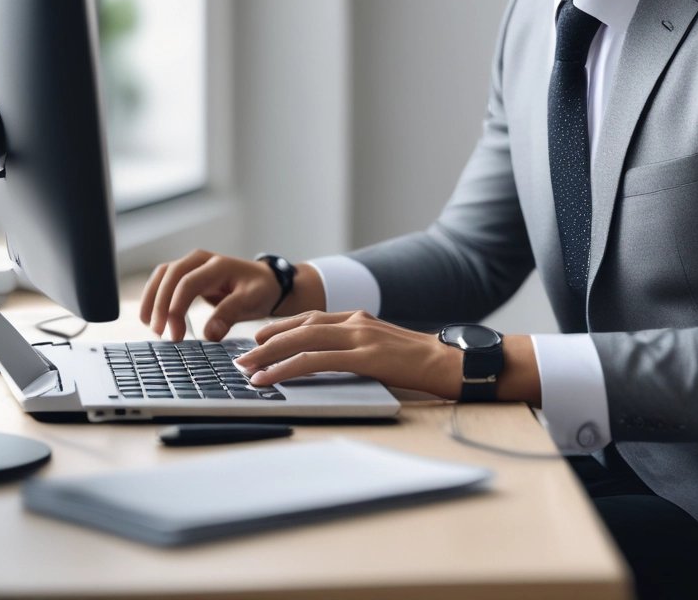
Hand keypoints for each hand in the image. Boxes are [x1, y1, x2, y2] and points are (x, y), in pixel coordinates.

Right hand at [140, 248, 288, 341]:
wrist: (266, 282)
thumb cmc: (260, 289)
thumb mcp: (253, 300)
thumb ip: (231, 313)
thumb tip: (209, 334)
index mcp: (218, 265)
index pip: (188, 282)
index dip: (176, 308)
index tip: (175, 335)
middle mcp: (201, 260)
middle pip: (170, 275)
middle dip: (160, 304)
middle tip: (159, 332)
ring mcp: (192, 265)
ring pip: (162, 276)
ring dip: (152, 299)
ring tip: (150, 326)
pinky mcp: (187, 275)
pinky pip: (164, 282)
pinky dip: (154, 298)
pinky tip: (151, 318)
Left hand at [234, 310, 462, 398]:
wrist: (454, 362)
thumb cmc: (423, 363)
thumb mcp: (384, 350)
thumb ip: (359, 350)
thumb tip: (332, 365)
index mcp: (361, 318)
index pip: (312, 319)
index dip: (282, 328)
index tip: (259, 339)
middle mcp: (357, 321)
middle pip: (301, 326)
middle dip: (267, 340)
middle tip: (243, 354)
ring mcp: (361, 336)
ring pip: (302, 340)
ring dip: (268, 353)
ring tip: (246, 368)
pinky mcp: (365, 356)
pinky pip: (315, 361)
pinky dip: (286, 368)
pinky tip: (269, 378)